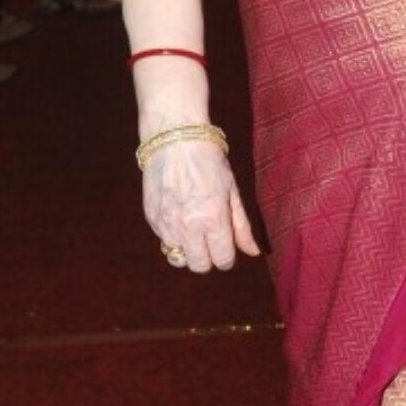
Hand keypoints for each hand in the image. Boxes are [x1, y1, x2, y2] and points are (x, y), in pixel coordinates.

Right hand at [144, 140, 261, 271]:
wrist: (175, 139)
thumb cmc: (209, 161)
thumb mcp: (232, 191)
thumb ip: (242, 226)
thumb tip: (253, 252)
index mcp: (213, 220)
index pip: (222, 260)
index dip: (227, 258)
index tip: (227, 248)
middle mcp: (188, 227)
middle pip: (199, 266)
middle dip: (208, 258)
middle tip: (211, 242)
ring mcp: (166, 224)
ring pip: (178, 258)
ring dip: (188, 250)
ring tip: (194, 229)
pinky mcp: (152, 219)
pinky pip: (164, 241)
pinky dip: (173, 236)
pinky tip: (179, 215)